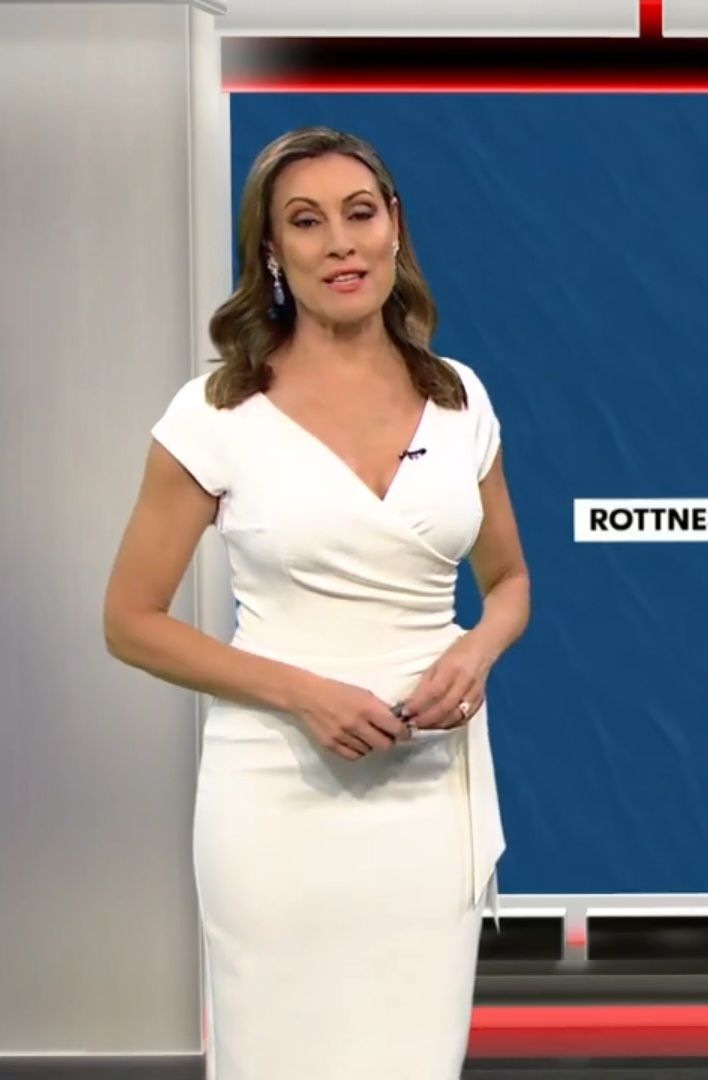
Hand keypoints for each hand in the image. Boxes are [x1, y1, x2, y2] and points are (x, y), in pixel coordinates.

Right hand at [291, 676, 412, 760]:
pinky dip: (358, 751)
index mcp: (367, 707)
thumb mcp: (363, 693)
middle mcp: (356, 724)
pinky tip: (355, 741)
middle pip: (384, 745)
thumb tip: (397, 722)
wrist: (308, 696)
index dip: (403, 733)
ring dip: (371, 745)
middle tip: (385, 735)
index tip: (403, 733)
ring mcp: (343, 736)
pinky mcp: (331, 745)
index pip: (395, 729)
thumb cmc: (338, 691)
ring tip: (364, 734)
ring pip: (369, 751)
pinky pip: (354, 756)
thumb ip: (380, 708)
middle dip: (388, 741)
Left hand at [401, 632, 492, 730]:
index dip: (418, 704)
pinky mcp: (480, 701)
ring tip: (421, 726)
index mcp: (452, 668)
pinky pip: (464, 719)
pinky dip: (449, 725)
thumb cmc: (456, 652)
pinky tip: (438, 725)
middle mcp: (465, 681)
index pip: (434, 691)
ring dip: (436, 725)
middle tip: (411, 723)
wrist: (483, 648)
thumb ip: (425, 683)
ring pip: (455, 716)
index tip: (405, 711)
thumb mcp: (436, 663)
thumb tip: (411, 702)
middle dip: (425, 719)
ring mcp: (475, 693)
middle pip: (445, 707)